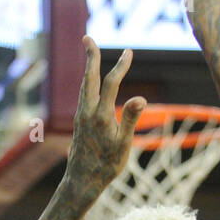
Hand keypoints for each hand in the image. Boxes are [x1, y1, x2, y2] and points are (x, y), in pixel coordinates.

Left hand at [66, 38, 145, 191]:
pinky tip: (89, 82)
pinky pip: (83, 95)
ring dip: (88, 67)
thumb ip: (130, 119)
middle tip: (87, 38)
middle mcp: (87, 112)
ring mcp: (81, 116)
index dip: (120, 66)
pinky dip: (87, 81)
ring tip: (90, 52)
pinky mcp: (79, 122)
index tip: (129, 51)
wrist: (81, 182)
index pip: (111, 83)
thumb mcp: (123, 146)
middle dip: (90, 57)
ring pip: (84, 86)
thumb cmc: (105, 166)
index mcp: (100, 116)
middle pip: (88, 78)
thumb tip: (140, 98)